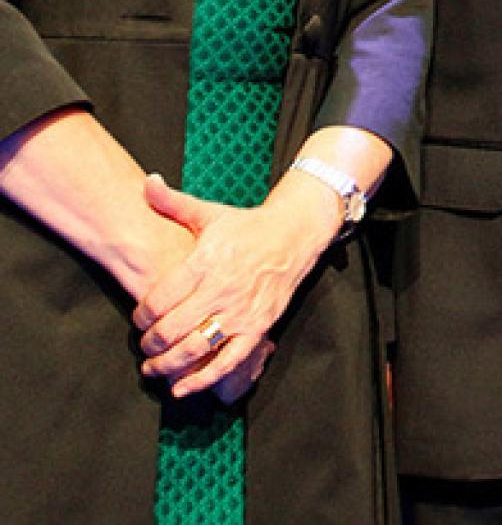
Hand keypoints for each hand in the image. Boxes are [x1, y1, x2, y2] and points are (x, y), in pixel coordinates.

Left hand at [132, 173, 337, 398]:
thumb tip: (145, 182)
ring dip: (167, 365)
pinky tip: (182, 388)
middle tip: (144, 346)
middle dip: (149, 344)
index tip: (138, 320)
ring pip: (195, 349)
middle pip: (172, 328)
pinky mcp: (259, 326)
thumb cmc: (247, 226)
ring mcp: (242, 310)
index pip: (159, 300)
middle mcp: (222, 288)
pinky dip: (202, 380)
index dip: (141, 316)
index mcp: (206, 261)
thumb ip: (172, 202)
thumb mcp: (209, 212)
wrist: (295, 234)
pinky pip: (227, 361)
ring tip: (153, 369)